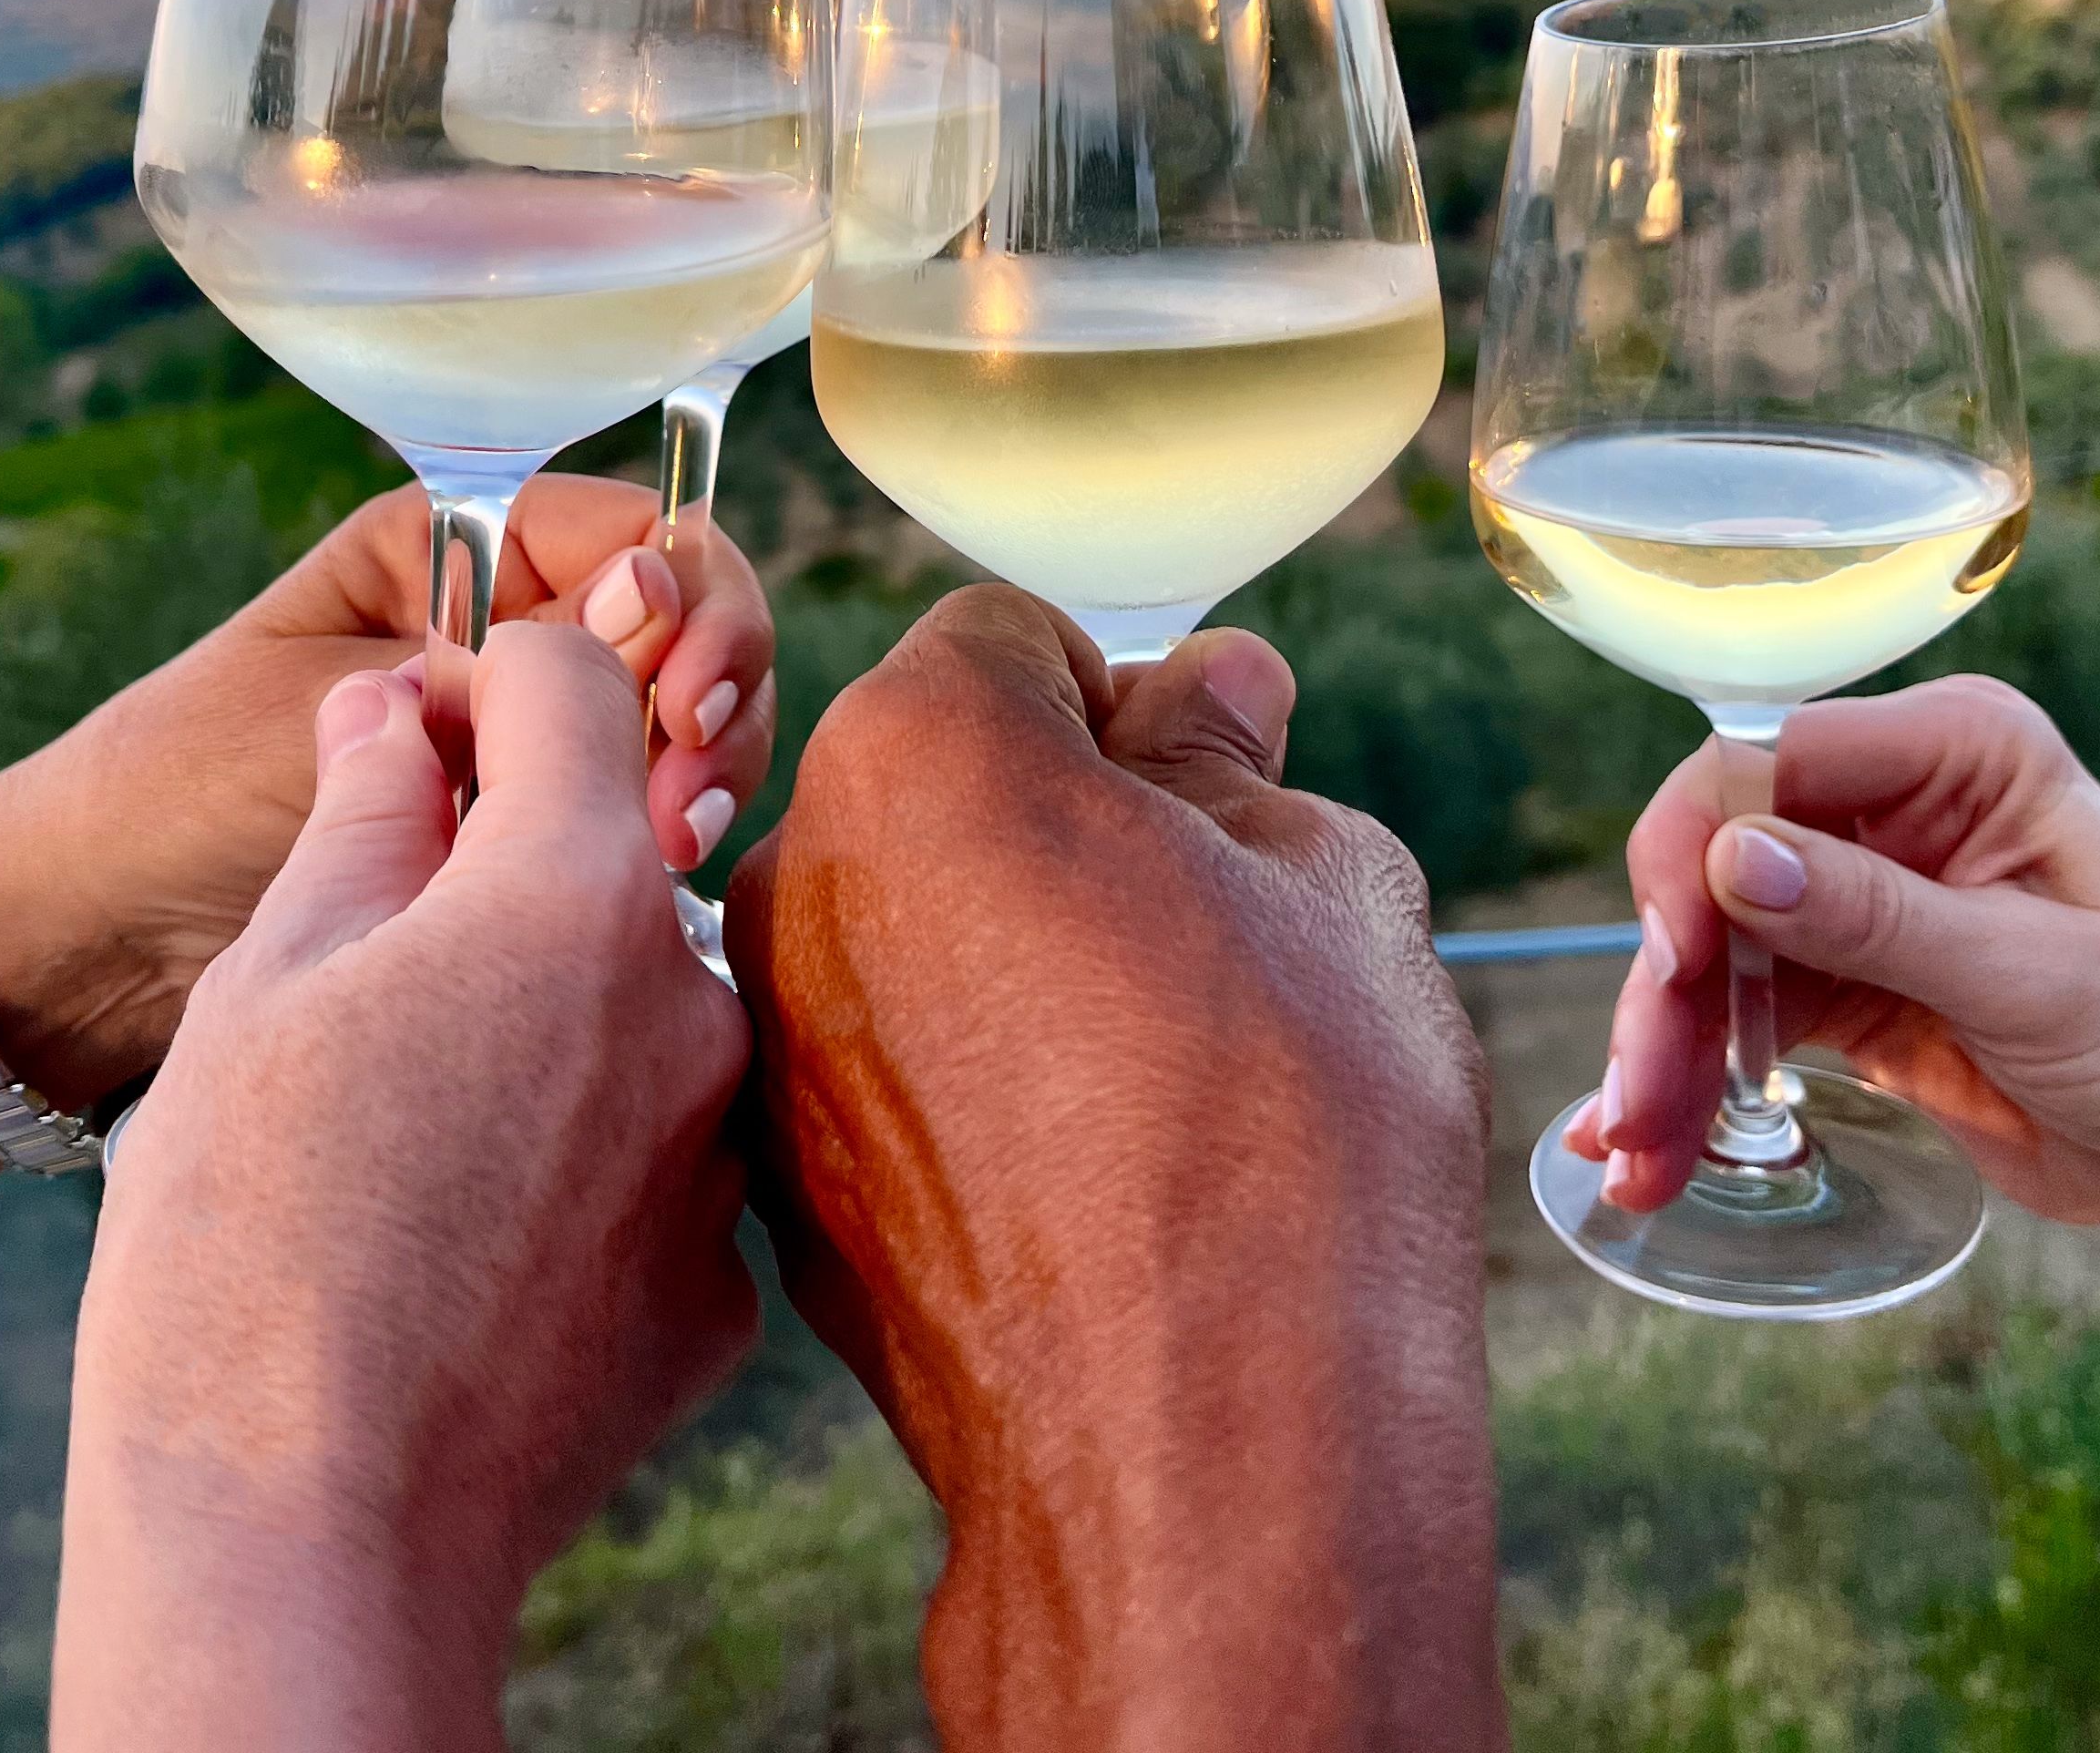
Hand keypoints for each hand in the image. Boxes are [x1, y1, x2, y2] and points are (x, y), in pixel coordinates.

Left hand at [0, 474, 774, 1107]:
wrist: (92, 936)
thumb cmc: (171, 791)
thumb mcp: (324, 706)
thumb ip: (489, 660)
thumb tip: (652, 596)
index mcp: (452, 548)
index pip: (639, 534)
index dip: (692, 606)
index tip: (683, 704)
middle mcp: (506, 622)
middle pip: (688, 626)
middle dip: (714, 703)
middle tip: (684, 810)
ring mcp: (527, 729)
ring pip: (683, 724)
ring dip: (703, 778)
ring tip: (675, 856)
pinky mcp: (527, 831)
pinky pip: (634, 814)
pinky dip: (661, 846)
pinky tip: (658, 893)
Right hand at [57, 625, 756, 1750]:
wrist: (301, 1547)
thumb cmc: (239, 1250)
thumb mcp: (263, 991)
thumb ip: (362, 823)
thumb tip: (397, 715)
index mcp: (573, 897)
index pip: (574, 685)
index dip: (484, 683)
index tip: (418, 733)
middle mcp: (694, 1008)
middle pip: (606, 873)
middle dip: (503, 885)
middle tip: (366, 982)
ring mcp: (722, 1163)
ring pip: (633, 1030)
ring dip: (546, 1039)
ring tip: (404, 1148)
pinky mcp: (719, 1299)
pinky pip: (652, 1181)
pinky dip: (575, 1187)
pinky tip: (465, 1256)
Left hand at [724, 589, 1497, 1752]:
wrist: (1205, 1457)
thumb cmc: (1283, 1140)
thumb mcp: (1327, 884)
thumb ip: (1233, 760)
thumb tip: (1209, 690)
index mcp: (917, 750)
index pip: (1018, 643)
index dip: (1138, 708)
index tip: (1212, 801)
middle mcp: (793, 878)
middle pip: (940, 787)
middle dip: (1060, 829)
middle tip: (1201, 947)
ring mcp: (772, 1047)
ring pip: (905, 933)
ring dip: (1007, 960)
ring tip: (1149, 1080)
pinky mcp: (784, 1192)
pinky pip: (881, 1072)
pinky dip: (964, 1088)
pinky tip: (1082, 1178)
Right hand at [1576, 673, 2099, 1229]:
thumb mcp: (2043, 981)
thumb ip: (1881, 918)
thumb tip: (1730, 854)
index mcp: (1961, 752)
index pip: (1770, 759)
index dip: (1697, 849)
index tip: (1675, 961)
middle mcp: (1894, 802)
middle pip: (1715, 861)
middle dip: (1666, 984)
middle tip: (1635, 1105)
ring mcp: (1862, 895)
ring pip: (1710, 953)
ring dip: (1660, 1053)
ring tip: (1634, 1159)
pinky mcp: (1848, 986)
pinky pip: (1736, 1022)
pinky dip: (1689, 1084)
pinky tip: (1644, 1151)